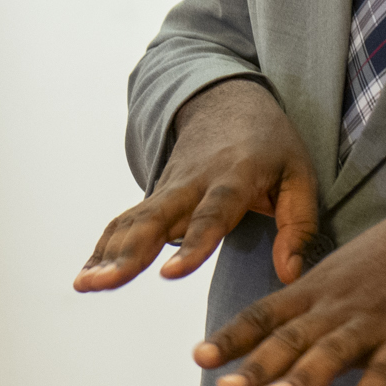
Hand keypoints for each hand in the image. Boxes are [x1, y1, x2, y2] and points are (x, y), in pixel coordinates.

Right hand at [75, 79, 316, 291]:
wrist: (226, 100)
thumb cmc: (271, 144)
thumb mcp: (300, 176)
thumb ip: (298, 227)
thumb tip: (289, 275)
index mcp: (234, 177)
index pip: (211, 215)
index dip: (192, 247)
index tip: (169, 275)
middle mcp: (193, 182)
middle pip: (156, 219)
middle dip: (128, 253)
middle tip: (105, 283)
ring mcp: (168, 187)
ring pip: (133, 221)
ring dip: (107, 254)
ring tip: (84, 285)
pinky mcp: (154, 195)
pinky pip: (125, 222)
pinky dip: (104, 248)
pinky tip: (87, 277)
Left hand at [194, 192, 385, 385]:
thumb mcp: (336, 274)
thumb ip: (304, 309)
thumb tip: (268, 342)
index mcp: (314, 291)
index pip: (263, 315)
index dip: (231, 337)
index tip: (200, 358)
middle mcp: (336, 307)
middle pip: (290, 338)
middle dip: (257, 365)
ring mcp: (372, 324)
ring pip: (332, 353)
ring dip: (304, 377)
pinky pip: (384, 374)